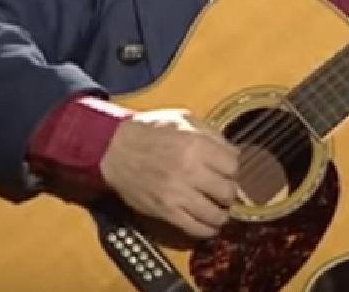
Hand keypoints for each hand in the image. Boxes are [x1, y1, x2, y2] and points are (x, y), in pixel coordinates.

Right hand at [99, 108, 238, 238]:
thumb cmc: (150, 131)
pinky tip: (208, 223)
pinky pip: (196, 229)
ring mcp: (177, 194)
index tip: (227, 169)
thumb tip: (233, 154)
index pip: (234, 165)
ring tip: (218, 208)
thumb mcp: (183, 119)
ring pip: (216, 214)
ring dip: (222, 213)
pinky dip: (207, 229)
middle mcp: (190, 170)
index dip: (232, 168)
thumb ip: (211, 134)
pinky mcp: (166, 212)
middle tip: (223, 189)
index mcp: (196, 144)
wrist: (114, 149)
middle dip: (229, 191)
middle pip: (228, 191)